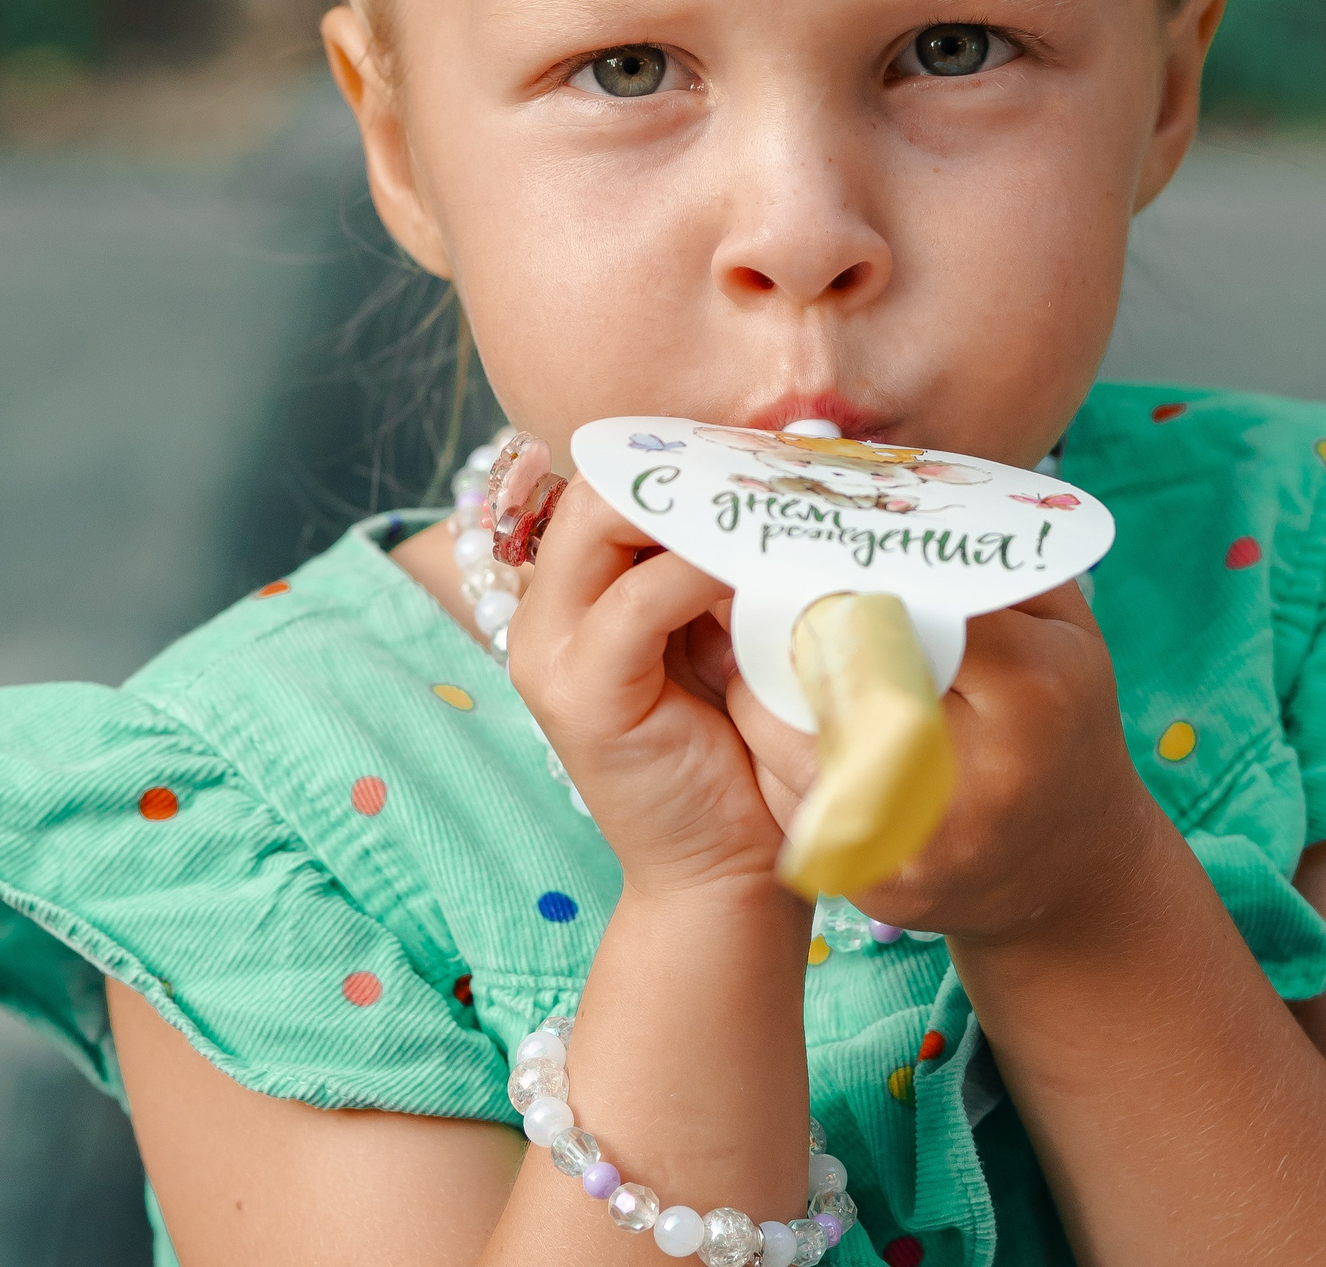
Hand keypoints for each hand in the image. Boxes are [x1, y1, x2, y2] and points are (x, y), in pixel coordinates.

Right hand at [509, 480, 796, 899]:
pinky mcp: (582, 695)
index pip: (611, 482)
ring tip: (772, 506)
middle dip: (687, 468)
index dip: (684, 457)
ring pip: (603, 522)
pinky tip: (758, 573)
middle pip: (597, 486)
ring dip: (697, 507)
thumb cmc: (744, 754)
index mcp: (577, 596)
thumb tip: (778, 475)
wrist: (729, 875)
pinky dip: (701, 572)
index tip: (767, 450)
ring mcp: (552, 655)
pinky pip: (638, 601)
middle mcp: (546, 616)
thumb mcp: (729, 636)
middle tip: (773, 467)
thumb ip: (723, 565)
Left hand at [726, 580, 1171, 946]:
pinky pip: (784, 794)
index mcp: (1029, 692)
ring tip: (743, 646)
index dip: (840, 572)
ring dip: (757, 688)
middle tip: (741, 584)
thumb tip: (888, 495)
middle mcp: (968, 777)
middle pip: (827, 671)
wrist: (1071, 868)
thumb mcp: (1063, 627)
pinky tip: (774, 717)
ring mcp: (912, 840)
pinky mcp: (868, 881)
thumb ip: (985, 560)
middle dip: (784, 626)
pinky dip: (771, 750)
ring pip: (783, 736)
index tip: (797, 541)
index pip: (906, 605)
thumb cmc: (1066, 721)